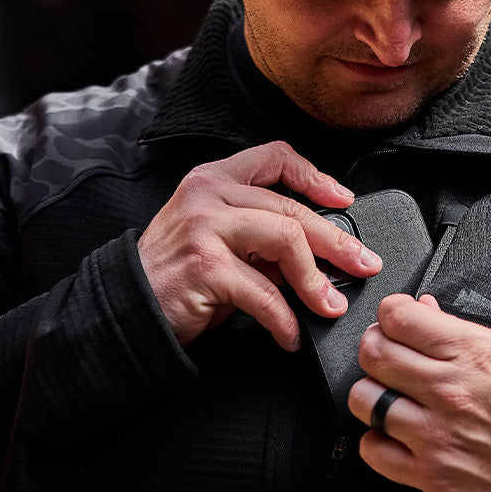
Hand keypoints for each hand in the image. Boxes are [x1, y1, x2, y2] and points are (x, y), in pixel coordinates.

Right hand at [137, 141, 381, 350]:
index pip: (275, 157)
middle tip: (362, 265)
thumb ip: (262, 237)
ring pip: (285, 240)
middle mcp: (208, 194)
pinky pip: (264, 292)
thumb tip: (323, 253)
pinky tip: (290, 334)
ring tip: (330, 305)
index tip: (344, 201)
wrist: (128, 309)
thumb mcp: (218, 240)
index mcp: (213, 179)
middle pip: (291, 208)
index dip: (315, 177)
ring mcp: (205, 227)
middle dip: (336, 241)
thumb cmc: (176, 276)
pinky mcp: (205, 266)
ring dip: (316, 280)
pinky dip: (285, 319)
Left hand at [348, 294, 490, 491]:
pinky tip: (394, 434)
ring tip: (387, 395)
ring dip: (370, 394)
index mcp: (475, 354)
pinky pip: (372, 450)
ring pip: (363, 399)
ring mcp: (437, 434)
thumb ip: (463, 332)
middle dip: (374, 347)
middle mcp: (451, 391)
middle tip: (384, 354)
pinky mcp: (431, 475)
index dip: (390, 314)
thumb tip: (425, 309)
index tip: (394, 321)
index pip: (398, 317)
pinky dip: (376, 441)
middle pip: (374, 353)